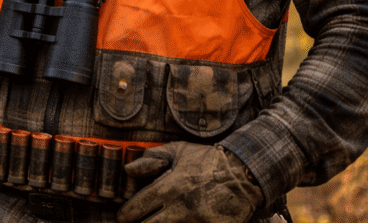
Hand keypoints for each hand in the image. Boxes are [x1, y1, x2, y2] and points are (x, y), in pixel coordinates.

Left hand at [116, 143, 262, 222]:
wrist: (245, 173)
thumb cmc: (208, 161)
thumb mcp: (179, 151)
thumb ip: (152, 158)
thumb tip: (128, 170)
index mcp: (170, 186)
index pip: (138, 207)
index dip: (126, 214)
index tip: (122, 216)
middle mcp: (182, 207)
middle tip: (136, 222)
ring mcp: (198, 221)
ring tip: (159, 220)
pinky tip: (179, 222)